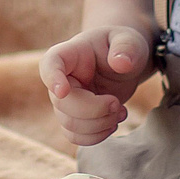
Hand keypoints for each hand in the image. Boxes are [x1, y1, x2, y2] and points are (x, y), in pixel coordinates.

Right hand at [39, 25, 155, 145]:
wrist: (125, 62)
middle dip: (95, 110)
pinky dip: (97, 136)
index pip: (50, 64)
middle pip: (62, 103)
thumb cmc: (123, 47)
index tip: (64, 91)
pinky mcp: (75, 118)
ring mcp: (66, 101)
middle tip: (117, 103)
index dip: (52, 79)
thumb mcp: (130, 40)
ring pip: (70, 125)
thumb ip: (126, 47)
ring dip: (100, 124)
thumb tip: (122, 63)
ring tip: (120, 111)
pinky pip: (75, 137)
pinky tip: (113, 122)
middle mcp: (62, 79)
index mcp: (70, 54)